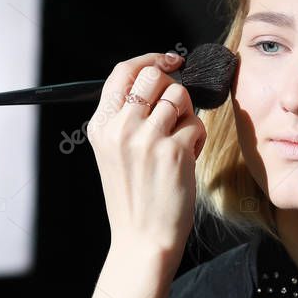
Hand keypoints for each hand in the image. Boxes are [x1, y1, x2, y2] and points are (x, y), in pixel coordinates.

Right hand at [86, 52, 206, 266]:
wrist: (142, 239)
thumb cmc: (134, 198)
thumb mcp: (114, 153)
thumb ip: (126, 117)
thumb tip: (157, 80)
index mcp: (101, 126)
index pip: (123, 71)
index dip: (150, 58)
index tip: (169, 61)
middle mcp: (120, 128)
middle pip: (154, 75)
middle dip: (172, 86)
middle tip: (175, 110)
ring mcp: (146, 139)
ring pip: (179, 96)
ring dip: (187, 114)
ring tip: (179, 141)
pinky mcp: (173, 151)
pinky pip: (196, 123)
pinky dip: (196, 138)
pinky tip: (186, 158)